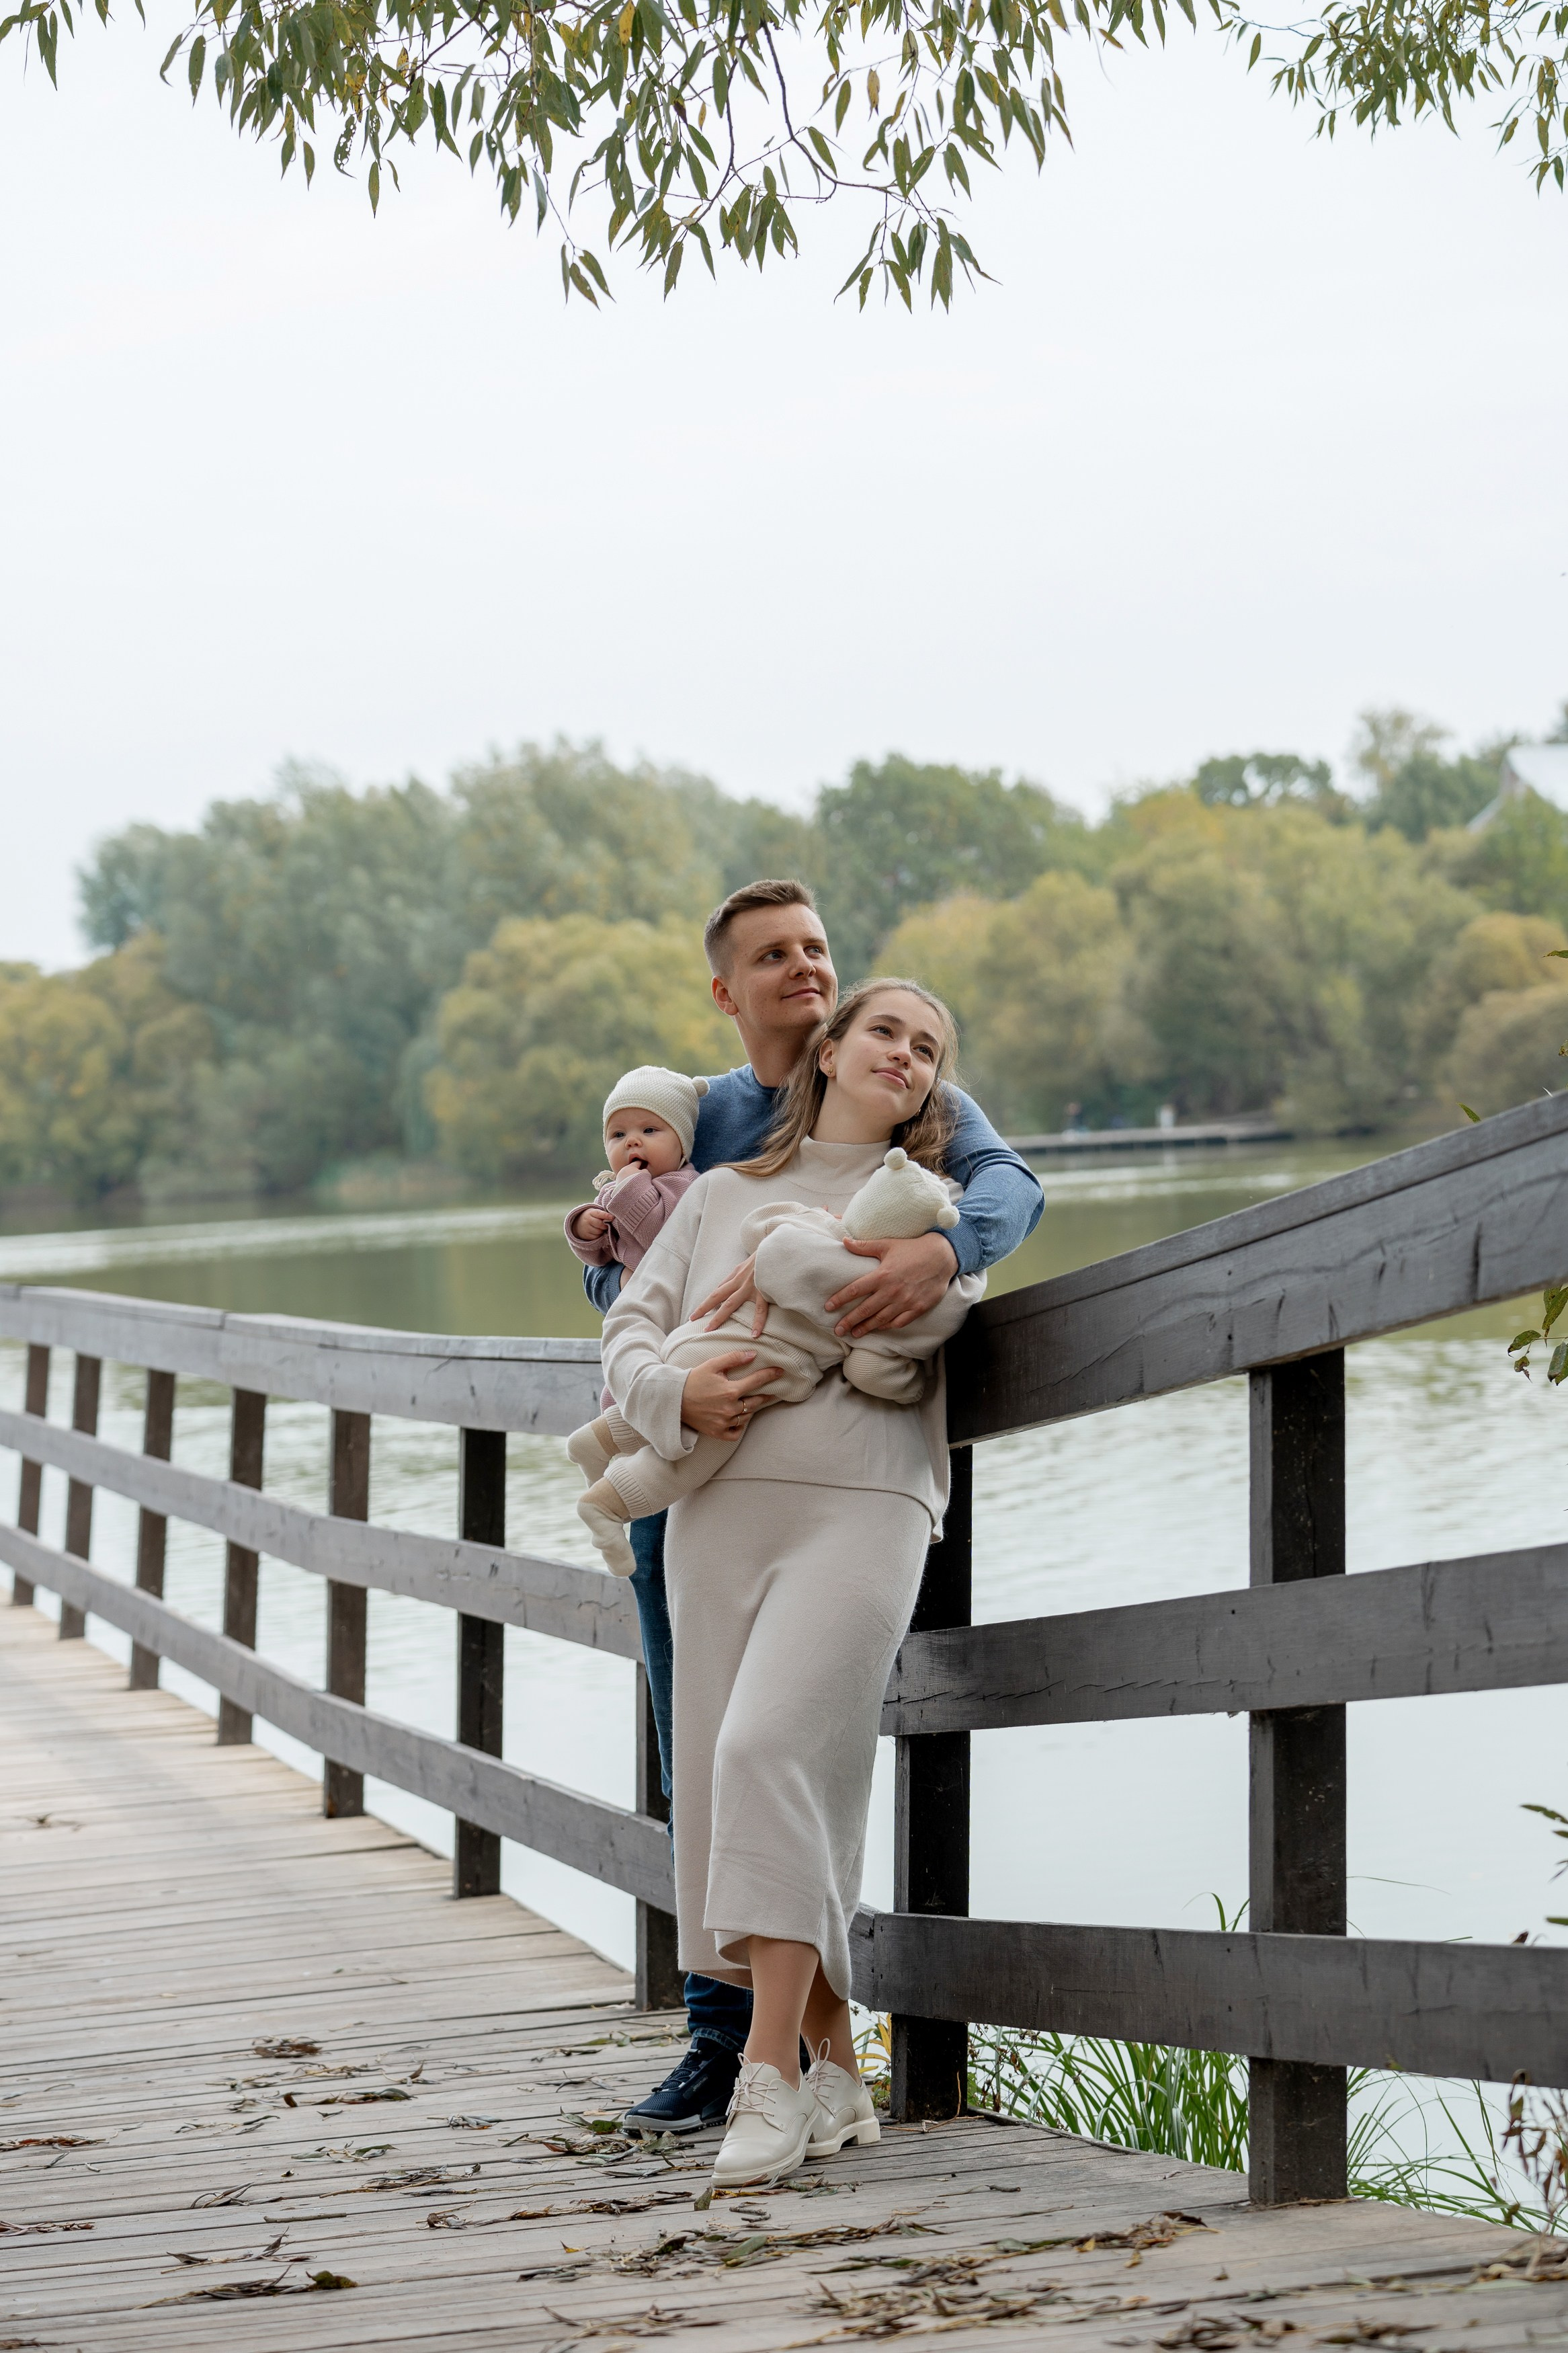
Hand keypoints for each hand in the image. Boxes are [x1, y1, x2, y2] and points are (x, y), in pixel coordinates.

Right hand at [575, 1205, 613, 1239]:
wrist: (578, 1224)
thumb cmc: (592, 1217)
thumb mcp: (594, 1213)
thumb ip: (602, 1214)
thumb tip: (612, 1218)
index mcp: (591, 1212)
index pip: (599, 1213)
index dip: (606, 1215)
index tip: (612, 1217)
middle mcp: (587, 1220)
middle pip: (599, 1224)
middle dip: (605, 1225)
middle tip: (607, 1225)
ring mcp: (586, 1228)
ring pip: (599, 1231)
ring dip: (602, 1230)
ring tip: (601, 1228)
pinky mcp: (587, 1235)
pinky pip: (596, 1236)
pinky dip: (599, 1235)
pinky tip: (597, 1232)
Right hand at [680, 1351, 784, 1438]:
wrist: (674, 1399)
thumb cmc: (693, 1380)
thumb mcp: (712, 1365)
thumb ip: (733, 1358)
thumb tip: (753, 1354)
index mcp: (730, 1390)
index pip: (757, 1381)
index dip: (770, 1375)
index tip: (780, 1372)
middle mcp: (730, 1408)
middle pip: (755, 1402)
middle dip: (764, 1395)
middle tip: (770, 1392)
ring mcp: (724, 1422)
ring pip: (747, 1416)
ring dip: (751, 1409)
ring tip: (752, 1403)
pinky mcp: (717, 1432)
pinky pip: (736, 1433)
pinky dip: (740, 1426)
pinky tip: (740, 1419)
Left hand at [693, 1251, 769, 1338]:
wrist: (779, 1247)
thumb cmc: (767, 1255)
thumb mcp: (750, 1262)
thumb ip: (742, 1274)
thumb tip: (735, 1284)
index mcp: (737, 1273)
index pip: (718, 1290)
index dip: (707, 1302)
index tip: (697, 1313)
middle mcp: (740, 1280)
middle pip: (717, 1296)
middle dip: (704, 1308)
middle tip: (692, 1319)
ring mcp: (750, 1286)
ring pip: (730, 1304)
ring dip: (718, 1318)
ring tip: (709, 1330)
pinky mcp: (764, 1290)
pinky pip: (760, 1310)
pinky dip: (757, 1322)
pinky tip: (754, 1335)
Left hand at [824, 1231, 958, 1338]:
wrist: (943, 1256)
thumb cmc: (913, 1249)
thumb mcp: (888, 1245)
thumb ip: (865, 1246)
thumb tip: (844, 1242)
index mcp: (882, 1275)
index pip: (855, 1290)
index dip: (840, 1299)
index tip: (828, 1307)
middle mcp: (892, 1291)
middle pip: (865, 1310)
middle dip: (849, 1321)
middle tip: (838, 1330)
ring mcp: (905, 1302)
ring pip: (881, 1320)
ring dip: (866, 1328)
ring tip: (854, 1334)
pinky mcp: (918, 1308)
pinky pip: (899, 1322)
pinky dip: (887, 1326)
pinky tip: (879, 1328)